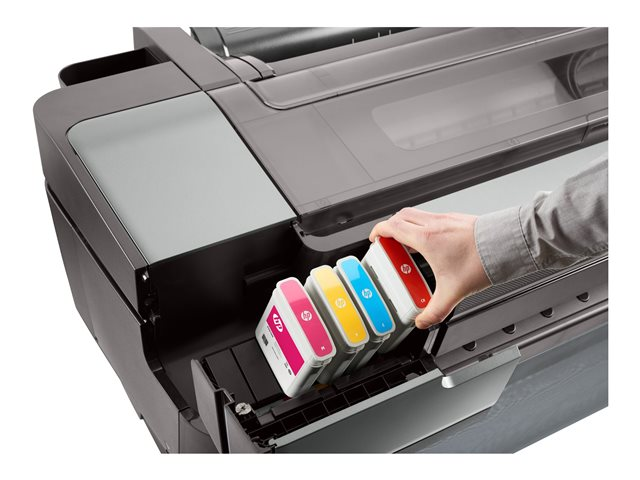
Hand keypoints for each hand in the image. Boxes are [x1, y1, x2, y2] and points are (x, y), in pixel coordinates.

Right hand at [369, 208, 490, 328]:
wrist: (505, 245)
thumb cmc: (482, 261)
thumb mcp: (454, 292)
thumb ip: (435, 310)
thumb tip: (423, 321)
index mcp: (426, 239)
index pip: (392, 226)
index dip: (378, 231)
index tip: (375, 238)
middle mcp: (433, 224)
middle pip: (401, 216)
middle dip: (390, 226)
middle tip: (388, 241)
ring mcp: (445, 218)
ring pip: (416, 214)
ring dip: (406, 224)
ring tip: (408, 243)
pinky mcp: (456, 218)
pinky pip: (432, 217)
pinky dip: (423, 226)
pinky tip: (432, 243)